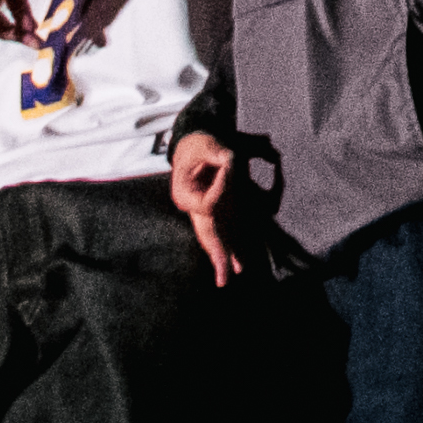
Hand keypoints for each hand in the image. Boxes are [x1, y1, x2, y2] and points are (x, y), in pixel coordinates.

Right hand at [169, 130, 250, 285]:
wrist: (192, 147)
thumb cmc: (196, 146)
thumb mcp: (203, 144)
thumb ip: (215, 153)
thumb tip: (229, 160)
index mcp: (184, 194)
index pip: (209, 202)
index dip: (222, 186)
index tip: (229, 163)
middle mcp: (193, 208)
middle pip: (206, 234)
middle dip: (217, 254)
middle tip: (224, 278)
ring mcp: (204, 213)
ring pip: (214, 239)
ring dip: (224, 257)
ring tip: (234, 273)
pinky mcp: (217, 212)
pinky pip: (223, 232)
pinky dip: (231, 247)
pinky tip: (238, 264)